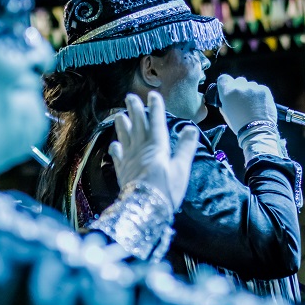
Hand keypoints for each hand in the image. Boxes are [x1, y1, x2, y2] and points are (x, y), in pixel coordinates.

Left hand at [108, 91, 198, 210]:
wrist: (145, 209)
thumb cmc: (166, 189)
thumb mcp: (181, 168)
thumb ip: (185, 147)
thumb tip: (191, 128)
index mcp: (157, 146)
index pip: (156, 122)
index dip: (155, 108)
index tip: (152, 95)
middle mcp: (141, 148)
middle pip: (137, 125)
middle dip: (135, 110)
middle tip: (130, 97)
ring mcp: (129, 159)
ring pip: (125, 137)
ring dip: (122, 125)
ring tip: (119, 114)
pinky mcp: (122, 170)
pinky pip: (117, 156)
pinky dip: (115, 148)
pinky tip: (114, 144)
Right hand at [216, 74, 277, 134]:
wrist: (257, 130)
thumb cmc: (239, 125)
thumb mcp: (226, 113)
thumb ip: (225, 101)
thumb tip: (227, 96)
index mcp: (227, 93)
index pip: (223, 78)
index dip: (226, 83)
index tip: (228, 89)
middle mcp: (240, 87)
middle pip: (238, 80)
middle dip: (239, 88)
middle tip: (242, 99)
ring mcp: (253, 87)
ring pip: (250, 85)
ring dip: (250, 92)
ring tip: (253, 104)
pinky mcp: (264, 90)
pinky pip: (260, 89)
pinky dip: (259, 95)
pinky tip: (260, 104)